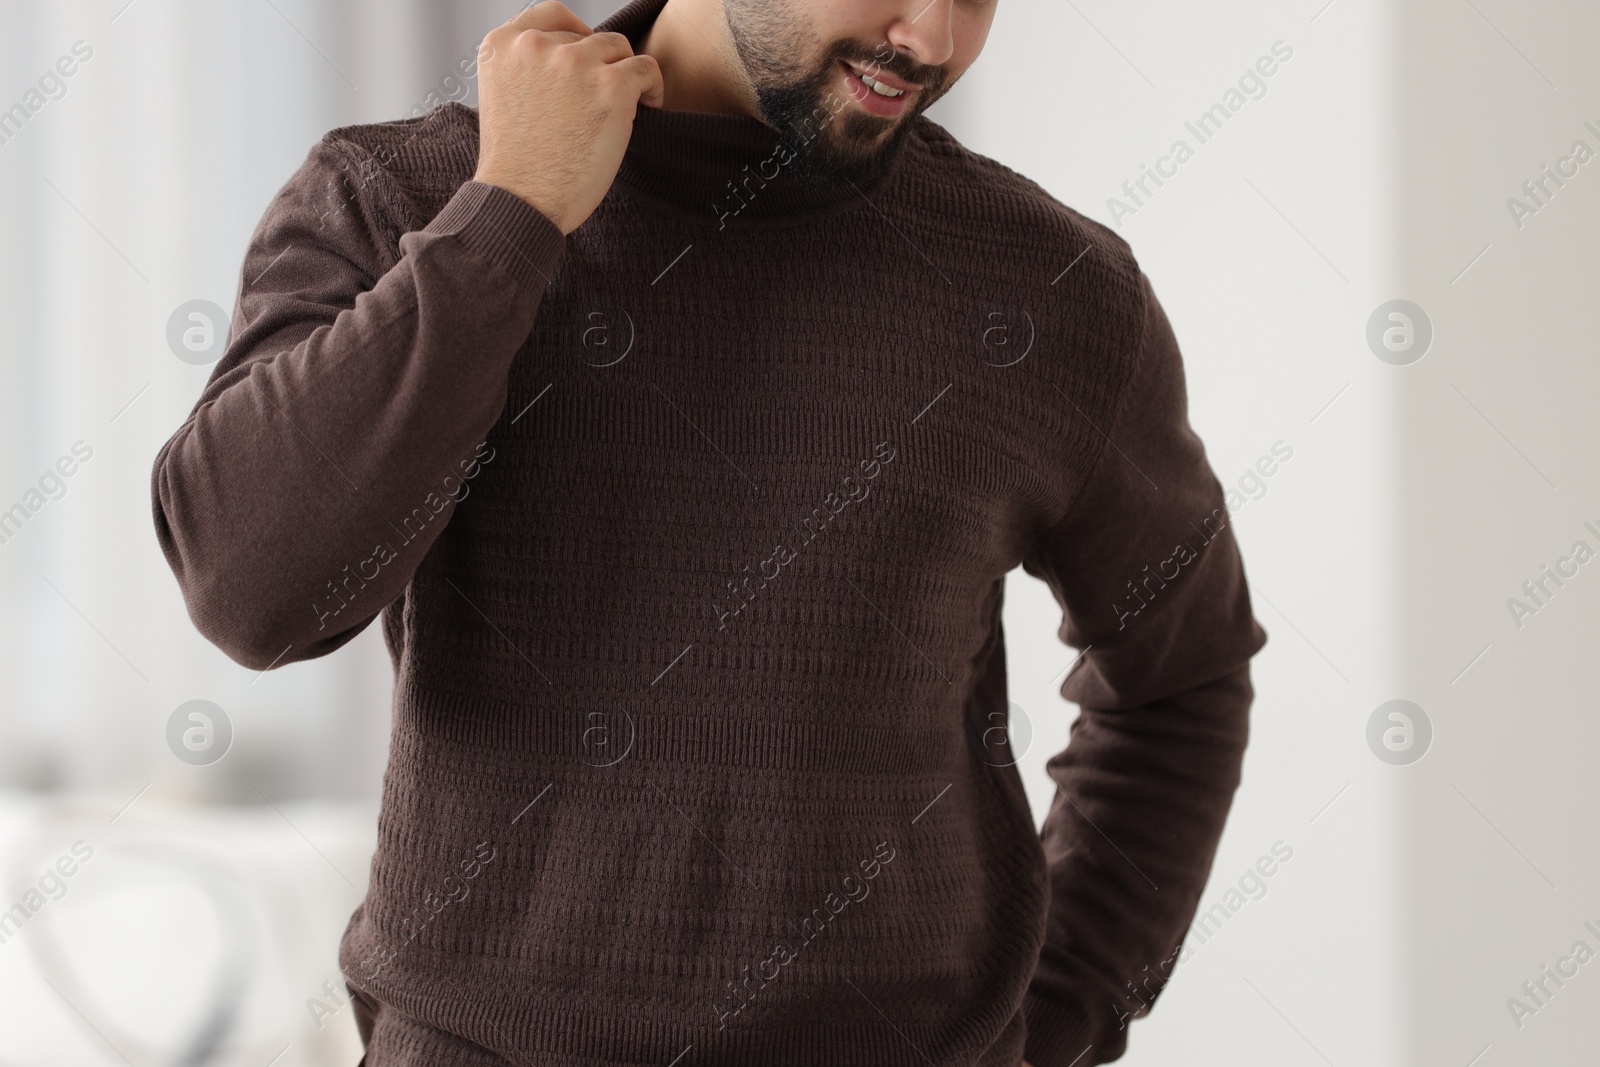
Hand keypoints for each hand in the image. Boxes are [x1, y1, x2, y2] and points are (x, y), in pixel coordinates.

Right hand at [472, 0, 664, 234]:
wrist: (521, 201)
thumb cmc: (514, 166)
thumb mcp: (501, 98)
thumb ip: (526, 70)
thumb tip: (569, 63)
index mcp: (502, 45)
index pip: (551, 15)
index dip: (576, 35)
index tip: (587, 57)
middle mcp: (536, 45)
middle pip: (587, 37)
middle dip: (599, 65)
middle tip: (603, 100)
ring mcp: (574, 63)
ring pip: (618, 47)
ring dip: (625, 74)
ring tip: (627, 104)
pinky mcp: (611, 86)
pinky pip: (646, 68)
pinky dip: (652, 86)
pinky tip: (647, 106)